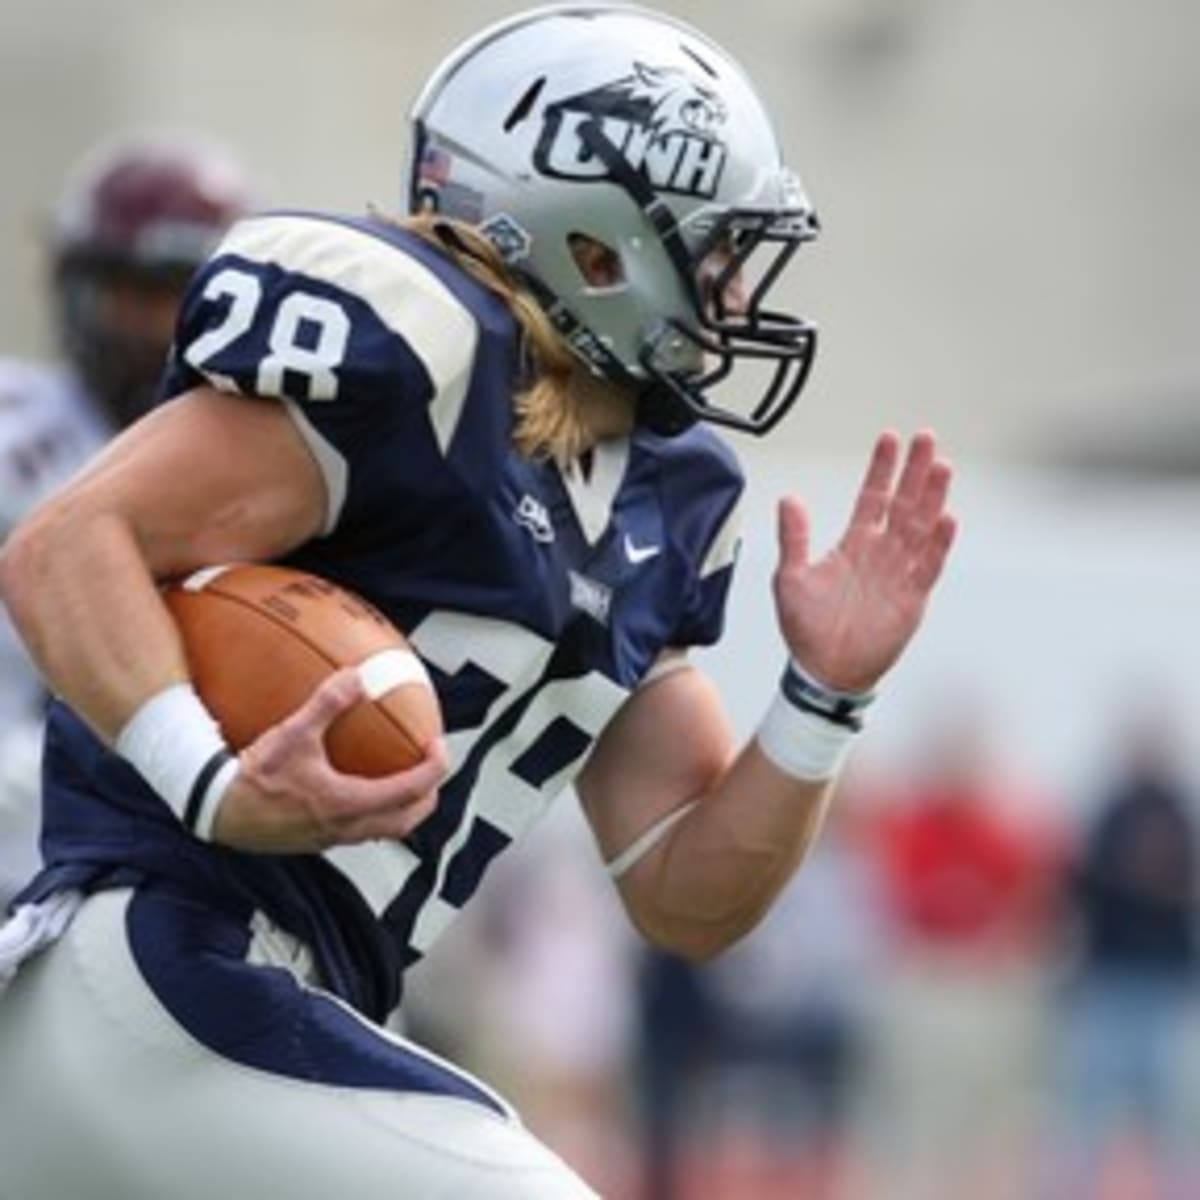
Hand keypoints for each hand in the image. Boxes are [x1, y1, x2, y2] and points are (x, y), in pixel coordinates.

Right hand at [211, 667, 448, 852]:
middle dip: (427, 795)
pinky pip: (359, 829)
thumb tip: (357, 675)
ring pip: (385, 830)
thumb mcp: (292, 733)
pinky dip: (373, 810)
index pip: (411, 790)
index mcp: (349, 804)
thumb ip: (326, 703)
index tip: (439, 745)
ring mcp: (331, 839)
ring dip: (402, 806)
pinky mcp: (315, 841)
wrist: (216, 812)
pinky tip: (357, 786)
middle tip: (429, 767)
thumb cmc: (254, 777)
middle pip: (407, 820)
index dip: (434, 768)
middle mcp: (346, 828)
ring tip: (403, 778)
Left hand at [773, 430, 956, 693]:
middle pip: (904, 503)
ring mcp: (899, 573)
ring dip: (932, 498)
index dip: (881, 469)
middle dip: (915, 471)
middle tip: (926, 438)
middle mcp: (881, 554)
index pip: (872, 497)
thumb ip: (794, 538)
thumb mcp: (790, 578)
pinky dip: (939, 543)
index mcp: (854, 545)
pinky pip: (929, 566)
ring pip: (922, 527)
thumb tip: (789, 499)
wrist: (825, 671)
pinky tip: (947, 518)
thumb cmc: (807, 629)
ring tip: (941, 466)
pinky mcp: (912, 598)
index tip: (889, 439)